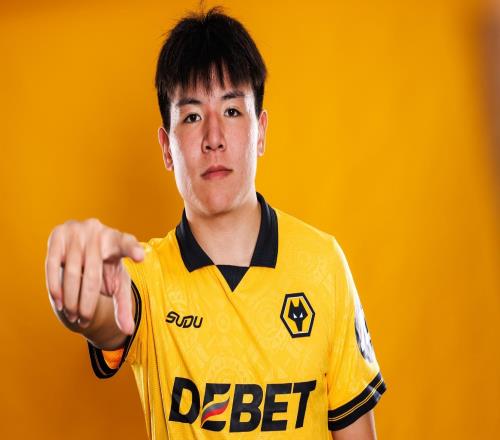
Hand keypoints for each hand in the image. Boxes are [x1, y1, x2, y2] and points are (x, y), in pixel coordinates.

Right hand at [45, 218, 143, 334]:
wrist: (84, 246)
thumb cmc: (105, 267)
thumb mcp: (117, 282)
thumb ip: (123, 304)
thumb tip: (129, 331)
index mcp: (118, 240)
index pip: (128, 244)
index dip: (134, 250)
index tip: (141, 257)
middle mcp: (99, 232)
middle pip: (93, 273)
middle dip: (88, 302)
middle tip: (85, 321)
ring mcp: (77, 231)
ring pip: (71, 272)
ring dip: (71, 299)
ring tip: (73, 317)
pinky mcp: (58, 235)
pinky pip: (52, 265)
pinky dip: (55, 286)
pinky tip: (59, 303)